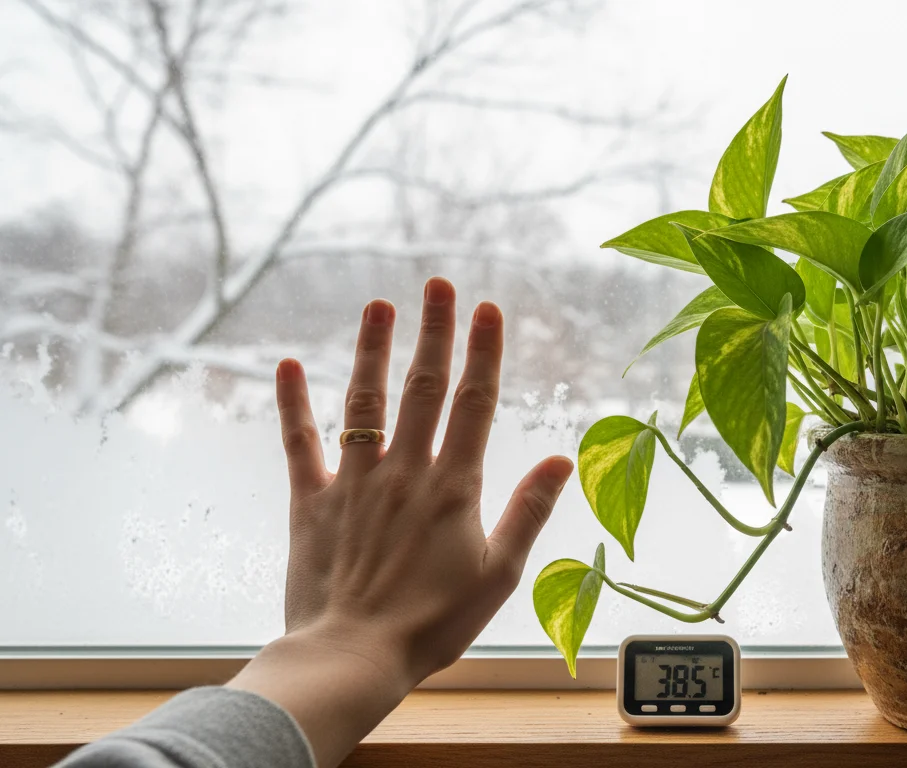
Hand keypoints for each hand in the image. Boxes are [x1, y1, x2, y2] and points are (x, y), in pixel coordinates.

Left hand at [228, 277, 571, 767]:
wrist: (353, 656)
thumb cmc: (433, 622)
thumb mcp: (500, 572)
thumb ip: (529, 510)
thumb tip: (561, 458)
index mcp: (454, 486)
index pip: (475, 403)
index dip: (484, 352)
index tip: (488, 308)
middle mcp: (405, 471)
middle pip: (423, 387)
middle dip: (433, 331)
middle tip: (437, 283)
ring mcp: (355, 482)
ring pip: (364, 401)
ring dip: (372, 349)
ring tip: (379, 304)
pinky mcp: (312, 502)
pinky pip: (301, 443)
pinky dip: (294, 403)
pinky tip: (289, 365)